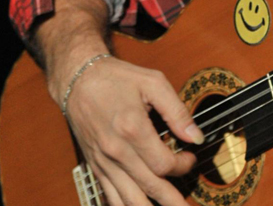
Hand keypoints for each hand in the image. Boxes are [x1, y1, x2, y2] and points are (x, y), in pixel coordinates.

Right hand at [60, 57, 202, 205]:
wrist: (77, 80)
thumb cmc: (117, 78)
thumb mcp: (153, 83)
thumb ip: (177, 111)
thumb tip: (195, 136)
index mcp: (132, 128)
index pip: (164, 163)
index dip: (183, 165)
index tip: (191, 158)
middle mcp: (116, 150)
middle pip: (150, 186)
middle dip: (173, 201)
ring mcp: (104, 161)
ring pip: (129, 198)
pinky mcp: (95, 166)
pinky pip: (110, 195)